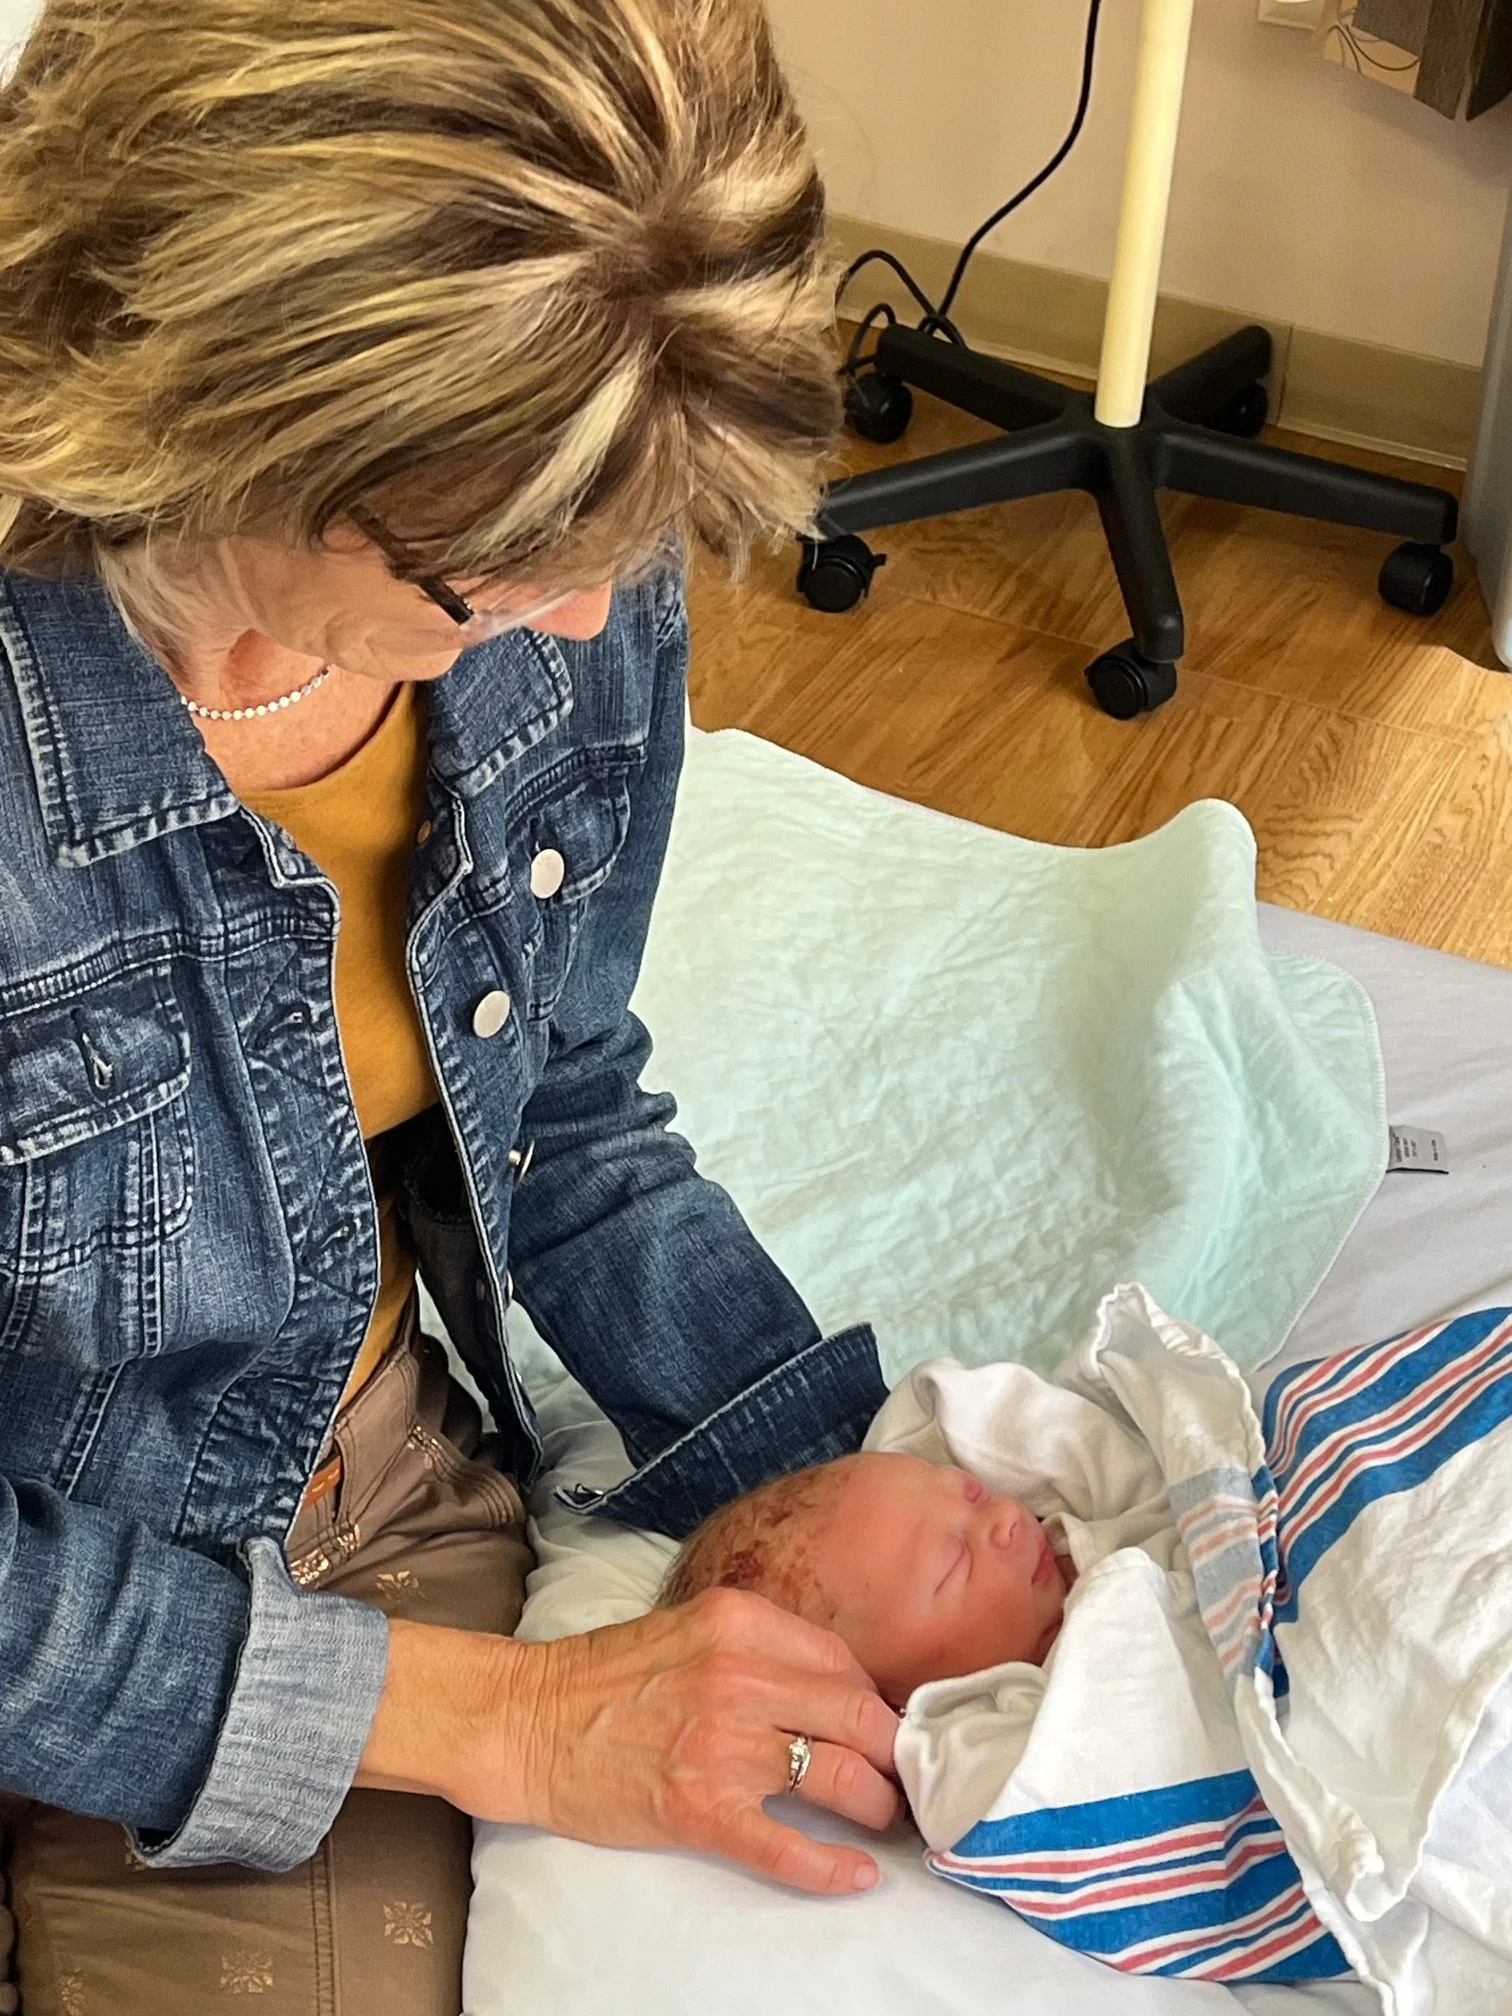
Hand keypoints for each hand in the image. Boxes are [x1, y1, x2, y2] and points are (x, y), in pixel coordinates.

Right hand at [358, 1590, 902, 1894]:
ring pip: (836, 1776)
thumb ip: (760, 1646)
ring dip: (874, 1804)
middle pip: (856, 1715)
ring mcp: (721, 1744)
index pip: (842, 1661)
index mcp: (739, 1621)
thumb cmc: (607, 1677)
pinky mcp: (699, 1808)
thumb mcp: (692, 1627)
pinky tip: (858, 1875)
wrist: (528, 1721)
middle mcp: (739, 1675)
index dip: (876, 1700)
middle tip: (906, 1776)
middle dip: (894, 1753)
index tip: (885, 1726)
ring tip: (886, 1819)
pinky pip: (786, 1844)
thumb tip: (835, 1687)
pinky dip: (831, 1867)